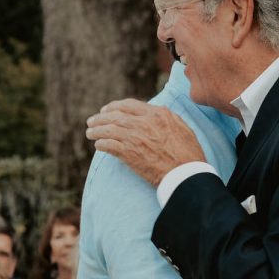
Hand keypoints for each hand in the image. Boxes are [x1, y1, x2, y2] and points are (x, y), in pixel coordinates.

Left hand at [86, 99, 205, 185]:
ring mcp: (135, 137)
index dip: (114, 106)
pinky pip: (108, 145)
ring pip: (108, 129)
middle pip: (114, 115)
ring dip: (96, 130)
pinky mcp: (128, 153)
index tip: (106, 110)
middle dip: (100, 117)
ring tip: (90, 133)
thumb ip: (167, 118)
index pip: (128, 104)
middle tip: (92, 121)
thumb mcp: (182, 127)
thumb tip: (155, 113)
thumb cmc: (189, 154)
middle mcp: (144, 122)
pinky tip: (98, 145)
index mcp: (157, 113)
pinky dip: (101, 144)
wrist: (186, 174)